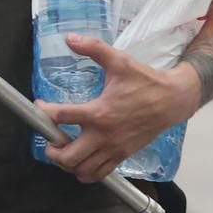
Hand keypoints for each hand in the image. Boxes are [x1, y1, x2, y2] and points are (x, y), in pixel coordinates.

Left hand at [37, 35, 200, 183]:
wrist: (172, 100)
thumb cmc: (145, 81)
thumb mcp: (118, 60)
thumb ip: (93, 48)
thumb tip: (70, 39)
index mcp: (99, 112)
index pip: (61, 117)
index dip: (45, 113)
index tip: (40, 106)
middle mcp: (104, 135)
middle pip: (68, 157)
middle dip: (52, 151)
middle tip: (51, 140)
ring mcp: (113, 149)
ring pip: (82, 170)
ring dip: (67, 164)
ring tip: (65, 150)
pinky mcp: (122, 156)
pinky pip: (99, 174)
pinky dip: (86, 172)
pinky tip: (83, 158)